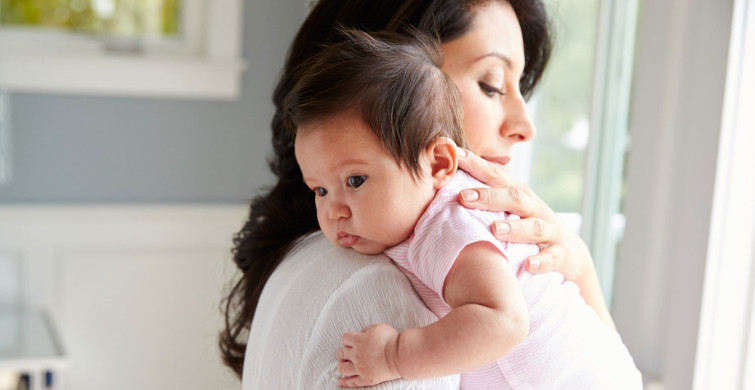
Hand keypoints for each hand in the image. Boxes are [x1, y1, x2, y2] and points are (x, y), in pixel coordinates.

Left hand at [337, 323, 401, 386]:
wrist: (400, 356)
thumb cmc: (391, 340)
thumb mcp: (378, 327)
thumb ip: (366, 329)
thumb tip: (360, 333)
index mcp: (359, 341)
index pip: (345, 339)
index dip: (347, 340)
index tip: (350, 341)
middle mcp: (357, 354)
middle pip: (341, 353)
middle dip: (343, 353)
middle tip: (345, 354)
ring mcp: (360, 368)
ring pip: (343, 368)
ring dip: (341, 365)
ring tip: (343, 365)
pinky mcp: (366, 378)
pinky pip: (352, 382)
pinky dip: (345, 382)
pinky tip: (341, 382)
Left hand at [456, 147, 590, 281]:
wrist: (569, 255)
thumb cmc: (528, 227)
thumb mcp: (510, 210)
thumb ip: (485, 200)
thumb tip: (445, 190)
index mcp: (519, 196)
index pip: (496, 176)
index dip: (476, 164)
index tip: (454, 154)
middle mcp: (535, 209)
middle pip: (514, 197)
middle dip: (489, 197)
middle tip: (463, 197)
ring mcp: (550, 231)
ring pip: (534, 227)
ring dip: (515, 228)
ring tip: (495, 229)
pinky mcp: (562, 254)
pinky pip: (552, 257)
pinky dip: (541, 260)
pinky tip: (528, 265)